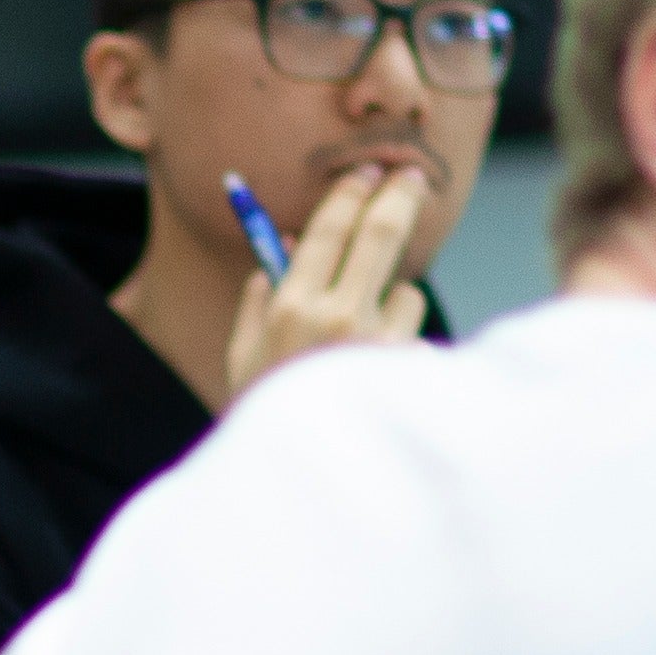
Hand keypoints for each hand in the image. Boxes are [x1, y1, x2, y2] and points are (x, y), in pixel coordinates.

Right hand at [221, 165, 431, 408]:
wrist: (305, 483)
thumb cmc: (264, 414)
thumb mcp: (241, 358)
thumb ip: (257, 300)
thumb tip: (280, 246)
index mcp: (289, 309)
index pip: (328, 228)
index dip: (351, 192)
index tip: (368, 171)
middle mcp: (337, 318)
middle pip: (380, 234)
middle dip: (398, 196)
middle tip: (411, 176)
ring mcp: (380, 345)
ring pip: (405, 289)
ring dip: (393, 298)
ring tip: (368, 337)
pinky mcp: (410, 369)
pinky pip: (414, 332)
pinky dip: (402, 341)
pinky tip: (380, 370)